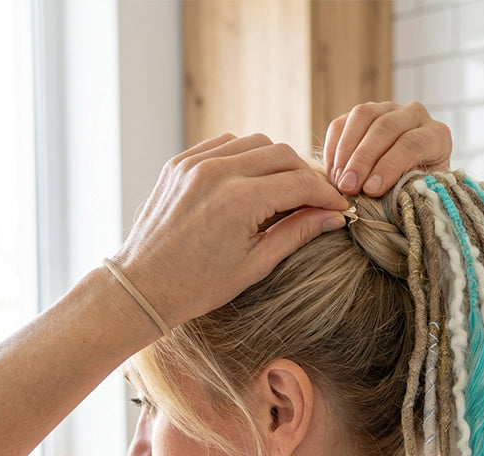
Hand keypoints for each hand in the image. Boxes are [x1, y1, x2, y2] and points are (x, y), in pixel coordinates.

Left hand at [111, 134, 348, 327]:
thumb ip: (297, 233)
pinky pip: (226, 145)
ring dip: (278, 162)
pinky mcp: (180, 163)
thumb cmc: (199, 285)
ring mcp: (194, 163)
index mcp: (238, 201)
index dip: (326, 195)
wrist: (144, 285)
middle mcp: (216, 172)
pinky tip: (254, 182)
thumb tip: (333, 217)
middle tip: (317, 200)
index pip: (299, 184)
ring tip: (286, 191)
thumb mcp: (256, 264)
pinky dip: (247, 157)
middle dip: (306, 176)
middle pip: (282, 154)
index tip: (339, 208)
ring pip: (255, 142)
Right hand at [324, 101, 451, 196]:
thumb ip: (407, 191)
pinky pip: (343, 122)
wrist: (410, 182)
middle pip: (386, 128)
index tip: (371, 190)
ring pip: (363, 116)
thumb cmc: (418, 193)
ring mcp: (388, 109)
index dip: (390, 166)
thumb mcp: (420, 194)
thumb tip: (380, 199)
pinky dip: (334, 147)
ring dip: (346, 151)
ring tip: (338, 181)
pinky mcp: (364, 113)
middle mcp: (415, 115)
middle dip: (363, 160)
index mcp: (437, 135)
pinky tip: (332, 173)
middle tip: (348, 188)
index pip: (412, 143)